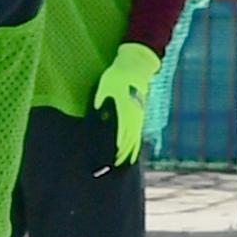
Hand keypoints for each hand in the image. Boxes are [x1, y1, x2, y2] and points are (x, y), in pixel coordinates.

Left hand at [90, 42, 162, 165]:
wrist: (135, 66)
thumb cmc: (117, 76)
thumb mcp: (104, 87)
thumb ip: (100, 101)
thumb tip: (97, 112)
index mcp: (124, 112)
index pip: (120, 137)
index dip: (115, 151)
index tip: (109, 161)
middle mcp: (133, 117)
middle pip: (128, 143)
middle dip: (121, 158)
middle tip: (112, 169)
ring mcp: (138, 117)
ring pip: (134, 140)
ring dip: (129, 154)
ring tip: (123, 166)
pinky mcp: (139, 114)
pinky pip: (138, 133)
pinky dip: (135, 145)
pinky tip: (132, 152)